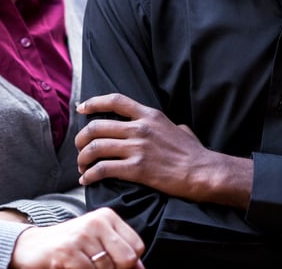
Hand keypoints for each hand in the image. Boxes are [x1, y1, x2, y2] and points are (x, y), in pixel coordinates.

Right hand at [11, 207, 144, 268]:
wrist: (31, 246)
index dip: (130, 263)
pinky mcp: (68, 252)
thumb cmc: (68, 245)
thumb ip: (119, 252)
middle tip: (97, 267)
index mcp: (107, 217)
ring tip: (82, 266)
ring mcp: (81, 236)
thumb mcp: (96, 242)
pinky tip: (73, 268)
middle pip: (127, 259)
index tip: (114, 264)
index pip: (137, 246)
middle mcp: (96, 222)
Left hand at [76, 93, 251, 207]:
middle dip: (82, 138)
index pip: (115, 101)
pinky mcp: (136, 169)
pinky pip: (103, 169)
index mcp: (149, 115)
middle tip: (79, 148)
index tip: (81, 108)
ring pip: (96, 148)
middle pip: (97, 126)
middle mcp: (140, 128)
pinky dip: (90, 175)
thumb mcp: (179, 128)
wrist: (202, 171)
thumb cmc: (194, 152)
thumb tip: (172, 126)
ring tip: (82, 168)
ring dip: (82, 159)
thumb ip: (167, 125)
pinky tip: (87, 181)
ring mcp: (137, 148)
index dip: (93, 103)